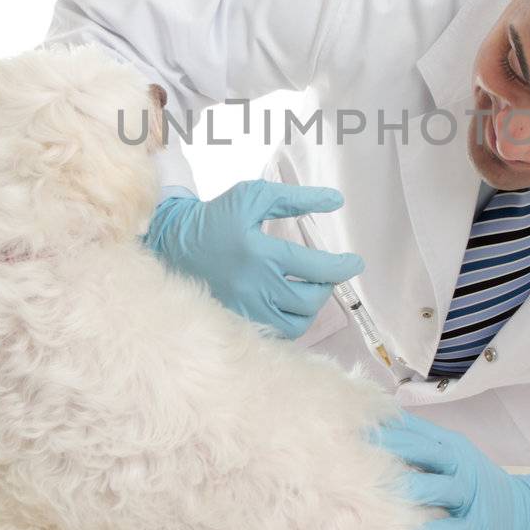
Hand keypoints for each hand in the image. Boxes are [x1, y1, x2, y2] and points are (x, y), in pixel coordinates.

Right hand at [142, 180, 364, 338]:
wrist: (174, 244)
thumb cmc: (218, 217)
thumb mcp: (254, 197)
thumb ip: (295, 198)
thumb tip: (335, 200)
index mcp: (259, 252)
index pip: (313, 266)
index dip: (341, 267)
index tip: (355, 263)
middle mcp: (253, 285)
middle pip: (308, 298)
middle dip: (326, 286)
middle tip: (327, 275)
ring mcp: (244, 308)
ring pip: (296, 322)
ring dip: (310, 306)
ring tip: (309, 289)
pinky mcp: (237, 321)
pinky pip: (276, 332)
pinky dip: (291, 320)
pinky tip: (288, 303)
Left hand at [365, 409, 529, 529]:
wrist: (523, 511)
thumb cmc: (473, 484)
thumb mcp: (452, 457)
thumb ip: (419, 446)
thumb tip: (375, 431)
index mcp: (450, 446)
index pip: (416, 430)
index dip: (386, 427)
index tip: (350, 426)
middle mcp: (460, 465)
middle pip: (426, 451)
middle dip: (393, 449)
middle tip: (357, 451)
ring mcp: (470, 495)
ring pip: (441, 487)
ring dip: (413, 489)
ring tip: (382, 493)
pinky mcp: (478, 526)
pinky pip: (455, 529)